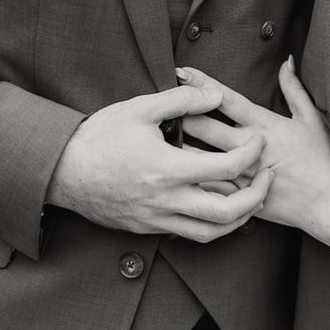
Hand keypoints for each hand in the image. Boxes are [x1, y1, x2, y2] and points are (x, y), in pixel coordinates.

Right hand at [46, 84, 271, 242]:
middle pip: (227, 214)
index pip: (226, 168)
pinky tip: (218, 204)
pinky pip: (188, 234)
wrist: (61, 171)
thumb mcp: (141, 107)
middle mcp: (165, 201)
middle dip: (257, 197)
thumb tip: (216, 95)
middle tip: (268, 177)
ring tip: (252, 196)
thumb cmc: (100, 135)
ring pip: (210, 233)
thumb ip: (183, 99)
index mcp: (167, 169)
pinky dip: (211, 224)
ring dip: (239, 218)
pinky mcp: (147, 229)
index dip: (251, 153)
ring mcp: (156, 219)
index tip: (259, 140)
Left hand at [178, 61, 329, 233]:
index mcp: (263, 125)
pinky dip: (189, 178)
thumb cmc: (320, 159)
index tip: (182, 72)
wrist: (326, 201)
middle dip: (181, 114)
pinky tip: (173, 173)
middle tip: (162, 106)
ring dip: (180, 146)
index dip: (203, 84)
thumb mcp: (311, 119)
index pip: (226, 99)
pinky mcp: (238, 196)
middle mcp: (248, 147)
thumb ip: (294, 89)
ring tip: (161, 137)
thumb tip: (287, 61)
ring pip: (200, 158)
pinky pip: (207, 187)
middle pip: (205, 127)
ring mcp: (241, 173)